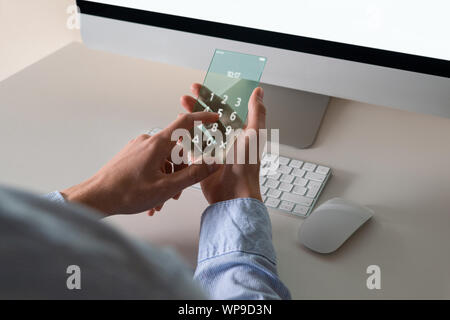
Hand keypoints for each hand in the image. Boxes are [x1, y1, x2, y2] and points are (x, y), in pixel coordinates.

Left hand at [61, 112, 220, 215]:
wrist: (95, 197)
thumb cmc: (126, 192)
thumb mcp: (167, 187)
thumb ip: (193, 174)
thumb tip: (213, 163)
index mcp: (158, 144)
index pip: (185, 123)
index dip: (202, 118)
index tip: (214, 118)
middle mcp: (148, 142)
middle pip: (176, 149)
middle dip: (182, 171)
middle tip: (178, 192)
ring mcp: (138, 148)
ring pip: (164, 160)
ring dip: (168, 179)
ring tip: (161, 201)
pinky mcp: (131, 156)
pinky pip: (152, 164)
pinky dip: (157, 178)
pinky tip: (152, 198)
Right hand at [181, 83, 265, 203]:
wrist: (234, 194)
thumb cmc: (246, 166)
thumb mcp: (254, 135)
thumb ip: (256, 112)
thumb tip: (259, 92)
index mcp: (238, 131)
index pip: (222, 108)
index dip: (209, 97)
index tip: (197, 87)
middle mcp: (226, 140)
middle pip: (208, 118)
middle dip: (196, 106)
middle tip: (184, 97)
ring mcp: (214, 151)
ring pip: (198, 131)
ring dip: (188, 121)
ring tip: (179, 111)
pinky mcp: (203, 163)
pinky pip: (192, 148)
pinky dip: (184, 140)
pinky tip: (177, 133)